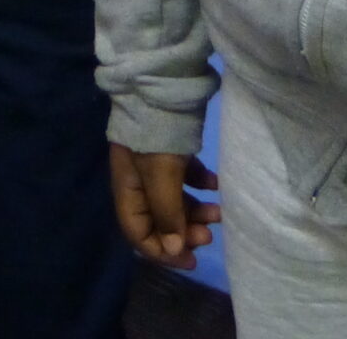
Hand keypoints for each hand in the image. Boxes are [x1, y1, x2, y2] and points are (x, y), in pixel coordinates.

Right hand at [109, 142, 219, 268]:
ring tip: (218, 212)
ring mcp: (155, 165)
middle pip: (159, 219)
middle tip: (208, 234)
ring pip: (175, 199)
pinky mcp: (171, 149)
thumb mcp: (162, 177)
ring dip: (196, 211)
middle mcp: (138, 181)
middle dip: (185, 231)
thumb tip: (174, 250)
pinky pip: (186, 176)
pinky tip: (215, 183)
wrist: (163, 86)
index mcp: (128, 190)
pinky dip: (200, 185)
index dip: (163, 252)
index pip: (138, 233)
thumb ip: (167, 214)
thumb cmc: (158, 137)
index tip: (192, 260)